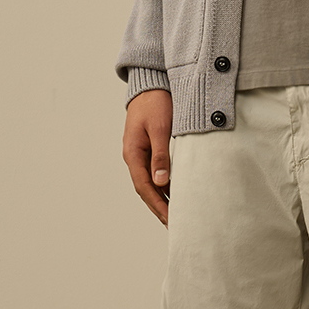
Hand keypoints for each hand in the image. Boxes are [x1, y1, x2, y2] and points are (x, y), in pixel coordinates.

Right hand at [123, 89, 173, 224]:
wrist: (150, 83)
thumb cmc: (156, 103)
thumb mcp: (160, 128)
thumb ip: (160, 155)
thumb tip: (162, 182)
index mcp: (133, 153)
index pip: (144, 187)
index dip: (157, 205)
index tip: (170, 219)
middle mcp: (134, 156)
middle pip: (145, 189)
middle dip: (159, 207)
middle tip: (174, 225)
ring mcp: (140, 153)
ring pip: (150, 182)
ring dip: (161, 199)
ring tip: (175, 215)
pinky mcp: (148, 149)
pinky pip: (154, 173)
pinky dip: (164, 186)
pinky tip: (175, 194)